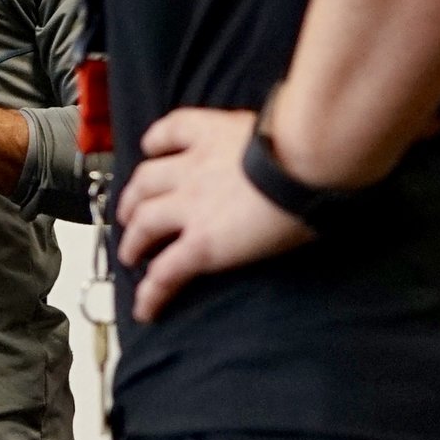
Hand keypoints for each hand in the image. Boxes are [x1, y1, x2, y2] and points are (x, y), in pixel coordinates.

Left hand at [117, 105, 310, 321]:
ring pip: (144, 223)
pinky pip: (166, 272)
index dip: (156, 144)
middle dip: (132, 199)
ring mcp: (191, 206)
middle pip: (146, 181)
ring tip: (130, 257)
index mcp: (213, 133)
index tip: (150, 150)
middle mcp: (193, 167)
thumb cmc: (309, 143)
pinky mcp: (201, 243)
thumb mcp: (279, 131)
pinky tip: (145, 309)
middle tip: (130, 215)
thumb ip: (268, 142)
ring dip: (132, 241)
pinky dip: (151, 293)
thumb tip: (287, 150)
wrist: (307, 160)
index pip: (171, 132)